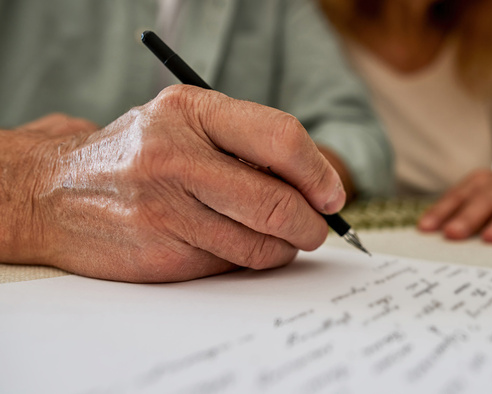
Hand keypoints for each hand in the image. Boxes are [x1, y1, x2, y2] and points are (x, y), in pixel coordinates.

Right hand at [0, 85, 345, 281]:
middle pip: (276, 201)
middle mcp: (176, 157)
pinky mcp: (161, 254)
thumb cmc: (135, 155)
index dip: (318, 173)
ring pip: (259, 244)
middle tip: (317, 228)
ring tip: (283, 239)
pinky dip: (249, 261)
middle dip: (311, 224)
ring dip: (285, 247)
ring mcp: (166, 209)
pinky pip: (230, 265)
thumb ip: (244, 142)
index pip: (280, 139)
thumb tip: (314, 185)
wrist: (52, 194)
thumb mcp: (184, 122)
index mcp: (191, 111)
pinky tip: (237, 247)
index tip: (331, 195)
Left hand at [417, 169, 491, 241]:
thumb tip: (428, 234)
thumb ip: (459, 212)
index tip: (425, 229)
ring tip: (491, 238)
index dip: (440, 212)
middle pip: (482, 202)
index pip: (456, 198)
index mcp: (479, 184)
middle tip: (452, 234)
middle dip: (466, 219)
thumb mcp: (480, 196)